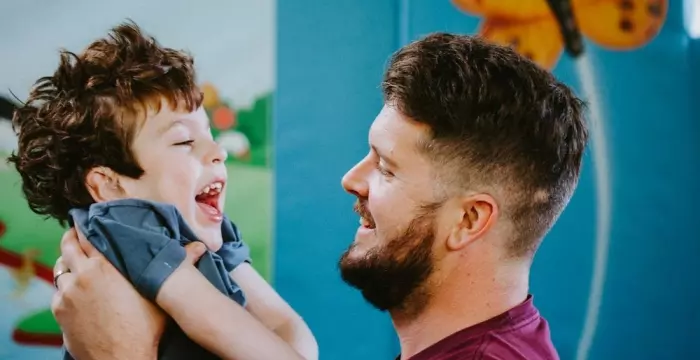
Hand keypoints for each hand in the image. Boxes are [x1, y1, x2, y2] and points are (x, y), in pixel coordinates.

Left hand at [52, 227, 165, 359]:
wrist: (122, 359)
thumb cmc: (144, 328)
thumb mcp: (161, 294)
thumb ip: (175, 266)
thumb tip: (199, 247)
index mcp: (106, 266)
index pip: (88, 235)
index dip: (87, 226)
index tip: (89, 222)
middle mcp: (82, 275)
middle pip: (67, 247)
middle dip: (71, 239)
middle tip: (76, 235)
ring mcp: (67, 294)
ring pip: (61, 270)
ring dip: (68, 266)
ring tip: (77, 266)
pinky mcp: (60, 312)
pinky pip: (58, 293)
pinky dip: (65, 289)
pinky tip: (76, 293)